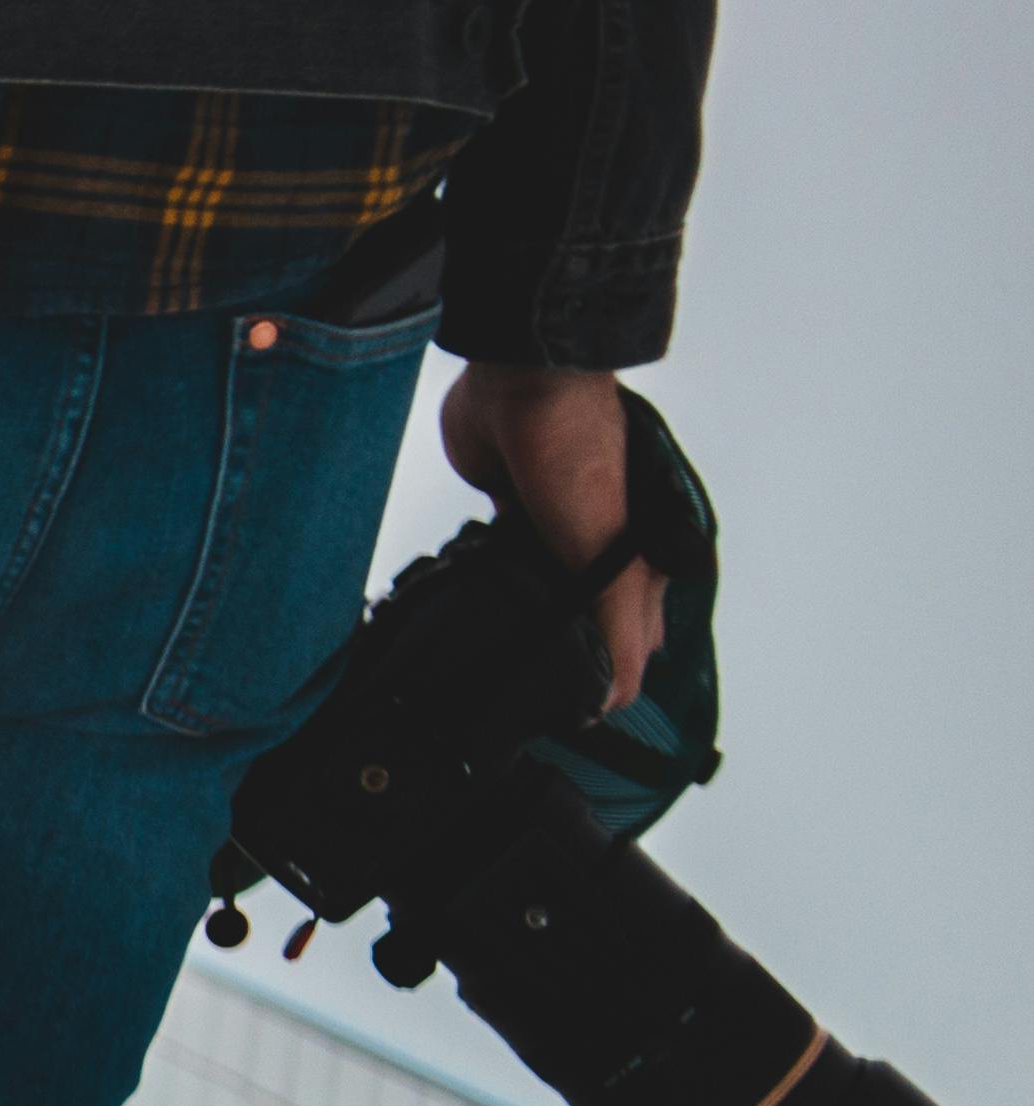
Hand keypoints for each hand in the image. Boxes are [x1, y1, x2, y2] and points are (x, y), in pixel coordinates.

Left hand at [436, 362, 665, 712]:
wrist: (525, 387)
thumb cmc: (584, 458)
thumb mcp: (611, 555)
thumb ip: (618, 622)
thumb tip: (620, 693)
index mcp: (637, 553)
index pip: (629, 635)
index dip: (608, 678)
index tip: (575, 718)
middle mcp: (600, 543)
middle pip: (582, 615)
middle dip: (560, 654)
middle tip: (522, 701)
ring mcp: (552, 525)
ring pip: (538, 589)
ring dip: (519, 620)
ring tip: (488, 667)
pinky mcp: (508, 505)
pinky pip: (497, 555)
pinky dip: (485, 581)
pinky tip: (468, 608)